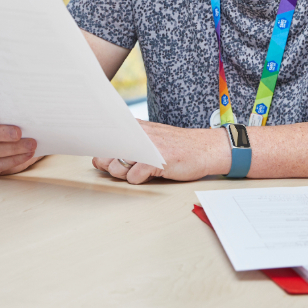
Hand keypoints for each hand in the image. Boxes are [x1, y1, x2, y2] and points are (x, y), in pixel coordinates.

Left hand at [93, 120, 229, 184]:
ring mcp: (149, 147)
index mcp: (138, 127)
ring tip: (140, 170)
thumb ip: (130, 147)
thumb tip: (101, 159)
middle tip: (125, 166)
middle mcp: (140, 134)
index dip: (102, 151)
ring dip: (124, 174)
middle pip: (108, 153)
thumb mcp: (153, 141)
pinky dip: (138, 179)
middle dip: (110, 165)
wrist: (207, 148)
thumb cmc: (179, 148)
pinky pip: (134, 176)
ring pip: (118, 166)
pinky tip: (150, 174)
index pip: (108, 137)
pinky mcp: (158, 161)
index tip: (100, 157)